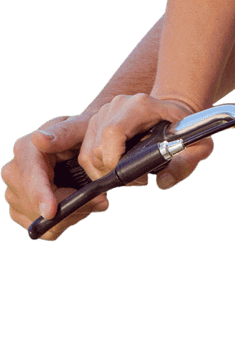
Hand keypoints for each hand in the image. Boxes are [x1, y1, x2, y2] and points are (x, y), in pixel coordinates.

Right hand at [3, 115, 110, 239]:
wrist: (86, 142)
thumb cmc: (85, 131)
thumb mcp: (81, 125)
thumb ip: (64, 132)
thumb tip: (39, 138)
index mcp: (26, 150)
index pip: (29, 178)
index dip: (40, 196)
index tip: (51, 212)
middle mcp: (14, 172)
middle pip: (32, 204)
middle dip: (68, 208)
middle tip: (101, 201)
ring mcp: (16, 193)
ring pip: (38, 220)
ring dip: (70, 216)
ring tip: (95, 201)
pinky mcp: (23, 209)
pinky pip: (42, 229)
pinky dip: (65, 224)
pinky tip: (81, 209)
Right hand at [80, 93, 213, 185]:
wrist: (175, 114)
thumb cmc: (186, 130)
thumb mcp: (198, 145)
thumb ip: (187, 163)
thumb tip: (163, 181)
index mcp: (141, 105)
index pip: (113, 132)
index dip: (114, 159)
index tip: (133, 176)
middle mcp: (118, 105)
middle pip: (97, 149)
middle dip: (113, 172)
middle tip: (138, 178)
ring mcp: (104, 113)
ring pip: (88, 155)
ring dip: (104, 173)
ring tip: (130, 174)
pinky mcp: (95, 124)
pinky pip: (84, 154)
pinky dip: (97, 169)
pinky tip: (118, 170)